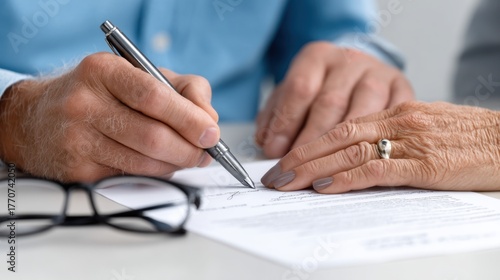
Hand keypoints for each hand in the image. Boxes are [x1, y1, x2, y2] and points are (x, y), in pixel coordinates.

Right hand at [0, 52, 218, 181]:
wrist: (37, 119)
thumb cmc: (101, 94)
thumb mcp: (139, 75)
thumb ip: (184, 90)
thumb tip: (209, 121)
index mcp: (103, 71)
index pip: (154, 96)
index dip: (188, 118)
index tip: (211, 133)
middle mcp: (84, 104)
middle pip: (152, 136)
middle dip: (189, 150)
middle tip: (205, 153)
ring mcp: (77, 140)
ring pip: (144, 163)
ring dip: (175, 165)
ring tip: (185, 158)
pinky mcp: (76, 172)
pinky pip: (130, 179)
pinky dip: (154, 175)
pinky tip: (158, 165)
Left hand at [256, 41, 413, 157]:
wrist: (366, 75)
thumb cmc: (324, 89)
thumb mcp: (296, 94)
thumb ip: (277, 115)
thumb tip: (267, 143)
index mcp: (319, 56)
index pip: (300, 88)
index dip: (285, 122)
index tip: (273, 151)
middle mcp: (350, 62)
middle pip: (329, 103)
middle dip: (308, 142)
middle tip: (292, 172)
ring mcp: (380, 76)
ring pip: (359, 117)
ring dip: (336, 152)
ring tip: (317, 178)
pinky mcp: (404, 93)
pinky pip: (388, 126)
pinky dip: (368, 153)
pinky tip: (350, 171)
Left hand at [261, 101, 499, 192]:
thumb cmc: (469, 139)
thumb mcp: (425, 131)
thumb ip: (393, 140)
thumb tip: (357, 160)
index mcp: (395, 112)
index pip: (340, 125)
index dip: (308, 143)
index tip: (285, 160)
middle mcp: (397, 121)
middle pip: (336, 135)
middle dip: (300, 156)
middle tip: (273, 175)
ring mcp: (410, 141)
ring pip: (350, 150)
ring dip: (313, 168)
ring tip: (287, 182)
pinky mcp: (426, 164)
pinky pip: (378, 168)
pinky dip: (347, 178)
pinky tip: (326, 187)